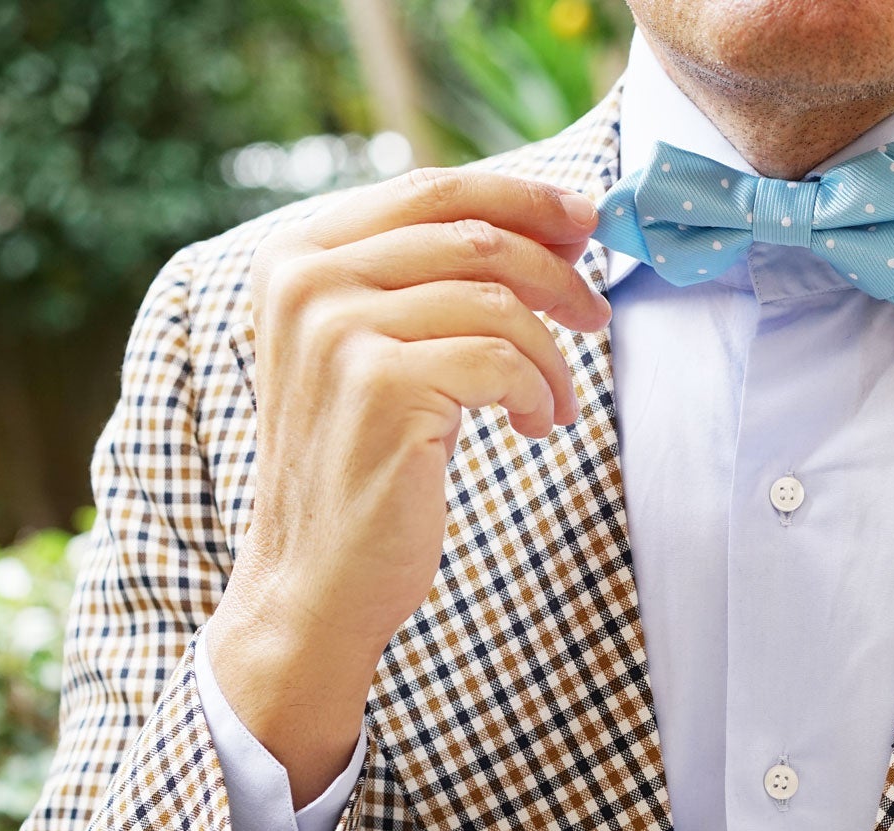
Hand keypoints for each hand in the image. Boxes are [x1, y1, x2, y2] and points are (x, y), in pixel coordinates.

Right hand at [206, 166, 610, 801]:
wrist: (314, 579)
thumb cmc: (360, 466)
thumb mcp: (374, 351)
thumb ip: (426, 281)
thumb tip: (551, 226)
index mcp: (297, 255)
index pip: (432, 189)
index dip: (524, 197)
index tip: (585, 221)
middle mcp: (307, 280)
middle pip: (476, 234)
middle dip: (556, 272)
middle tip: (596, 313)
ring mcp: (339, 330)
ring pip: (500, 300)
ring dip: (552, 354)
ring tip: (556, 400)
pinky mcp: (383, 385)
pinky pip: (504, 360)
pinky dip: (540, 393)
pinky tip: (536, 427)